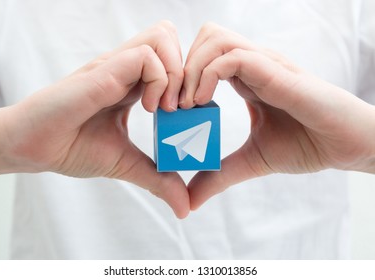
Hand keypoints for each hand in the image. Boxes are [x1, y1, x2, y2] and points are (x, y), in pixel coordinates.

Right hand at [0, 21, 188, 217]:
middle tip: (182, 107)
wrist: (34, 148)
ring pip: (162, 38)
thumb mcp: (128, 164)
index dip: (188, 84)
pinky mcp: (104, 70)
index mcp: (132, 86)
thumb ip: (159, 179)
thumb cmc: (74, 149)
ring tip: (167, 109)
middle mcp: (126, 70)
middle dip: (188, 71)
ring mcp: (116, 66)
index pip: (171, 63)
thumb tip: (185, 207)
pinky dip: (160, 81)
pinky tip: (151, 109)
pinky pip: (145, 56)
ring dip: (176, 73)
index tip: (187, 116)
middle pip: (169, 38)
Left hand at [182, 23, 374, 209]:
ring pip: (213, 39)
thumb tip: (190, 200)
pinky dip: (208, 75)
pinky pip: (232, 57)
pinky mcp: (274, 71)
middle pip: (204, 39)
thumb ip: (219, 175)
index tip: (168, 110)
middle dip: (180, 68)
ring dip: (190, 69)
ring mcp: (263, 64)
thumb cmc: (306, 145)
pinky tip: (201, 103)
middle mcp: (251, 65)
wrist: (346, 145)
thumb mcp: (251, 162)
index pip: (203, 59)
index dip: (181, 79)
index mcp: (246, 79)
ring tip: (186, 104)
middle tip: (171, 104)